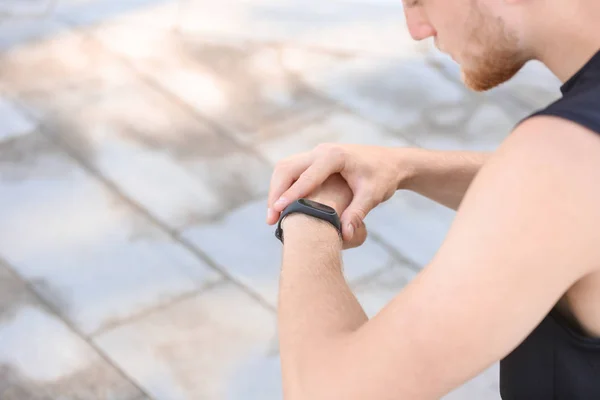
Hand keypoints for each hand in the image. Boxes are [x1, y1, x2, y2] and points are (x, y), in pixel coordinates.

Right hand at [267, 143, 415, 240]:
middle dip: (275, 193)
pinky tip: (283, 208)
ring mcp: (316, 153)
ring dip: (276, 190)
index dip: (291, 195)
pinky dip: (283, 187)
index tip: (277, 211)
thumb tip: (345, 236)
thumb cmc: (384, 178)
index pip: (306, 176)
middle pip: (287, 168)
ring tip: (273, 216)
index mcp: (334, 156)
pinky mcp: (314, 159)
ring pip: (285, 168)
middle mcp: (321, 150)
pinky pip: (292, 171)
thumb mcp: (372, 196)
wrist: (392, 162)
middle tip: (271, 219)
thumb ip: (357, 214)